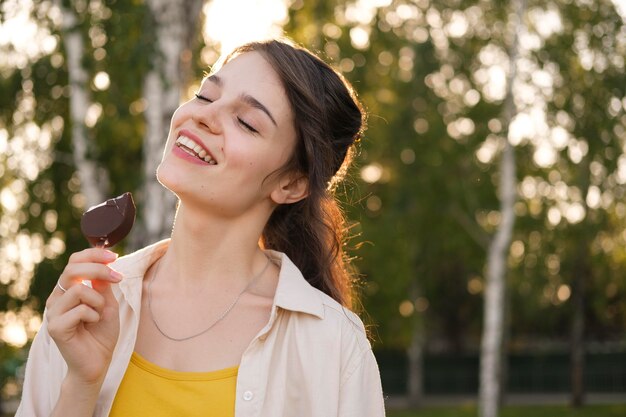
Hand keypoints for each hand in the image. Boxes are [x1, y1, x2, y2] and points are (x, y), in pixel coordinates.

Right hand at [46, 248, 121, 384]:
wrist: (98, 362)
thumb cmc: (102, 333)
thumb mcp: (108, 304)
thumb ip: (103, 285)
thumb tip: (104, 263)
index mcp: (68, 290)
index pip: (74, 262)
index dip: (93, 255)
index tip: (114, 256)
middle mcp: (57, 298)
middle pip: (72, 269)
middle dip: (99, 270)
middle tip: (117, 278)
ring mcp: (54, 312)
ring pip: (78, 290)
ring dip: (98, 301)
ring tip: (100, 314)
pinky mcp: (55, 327)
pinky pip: (80, 310)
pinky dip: (94, 315)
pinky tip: (93, 324)